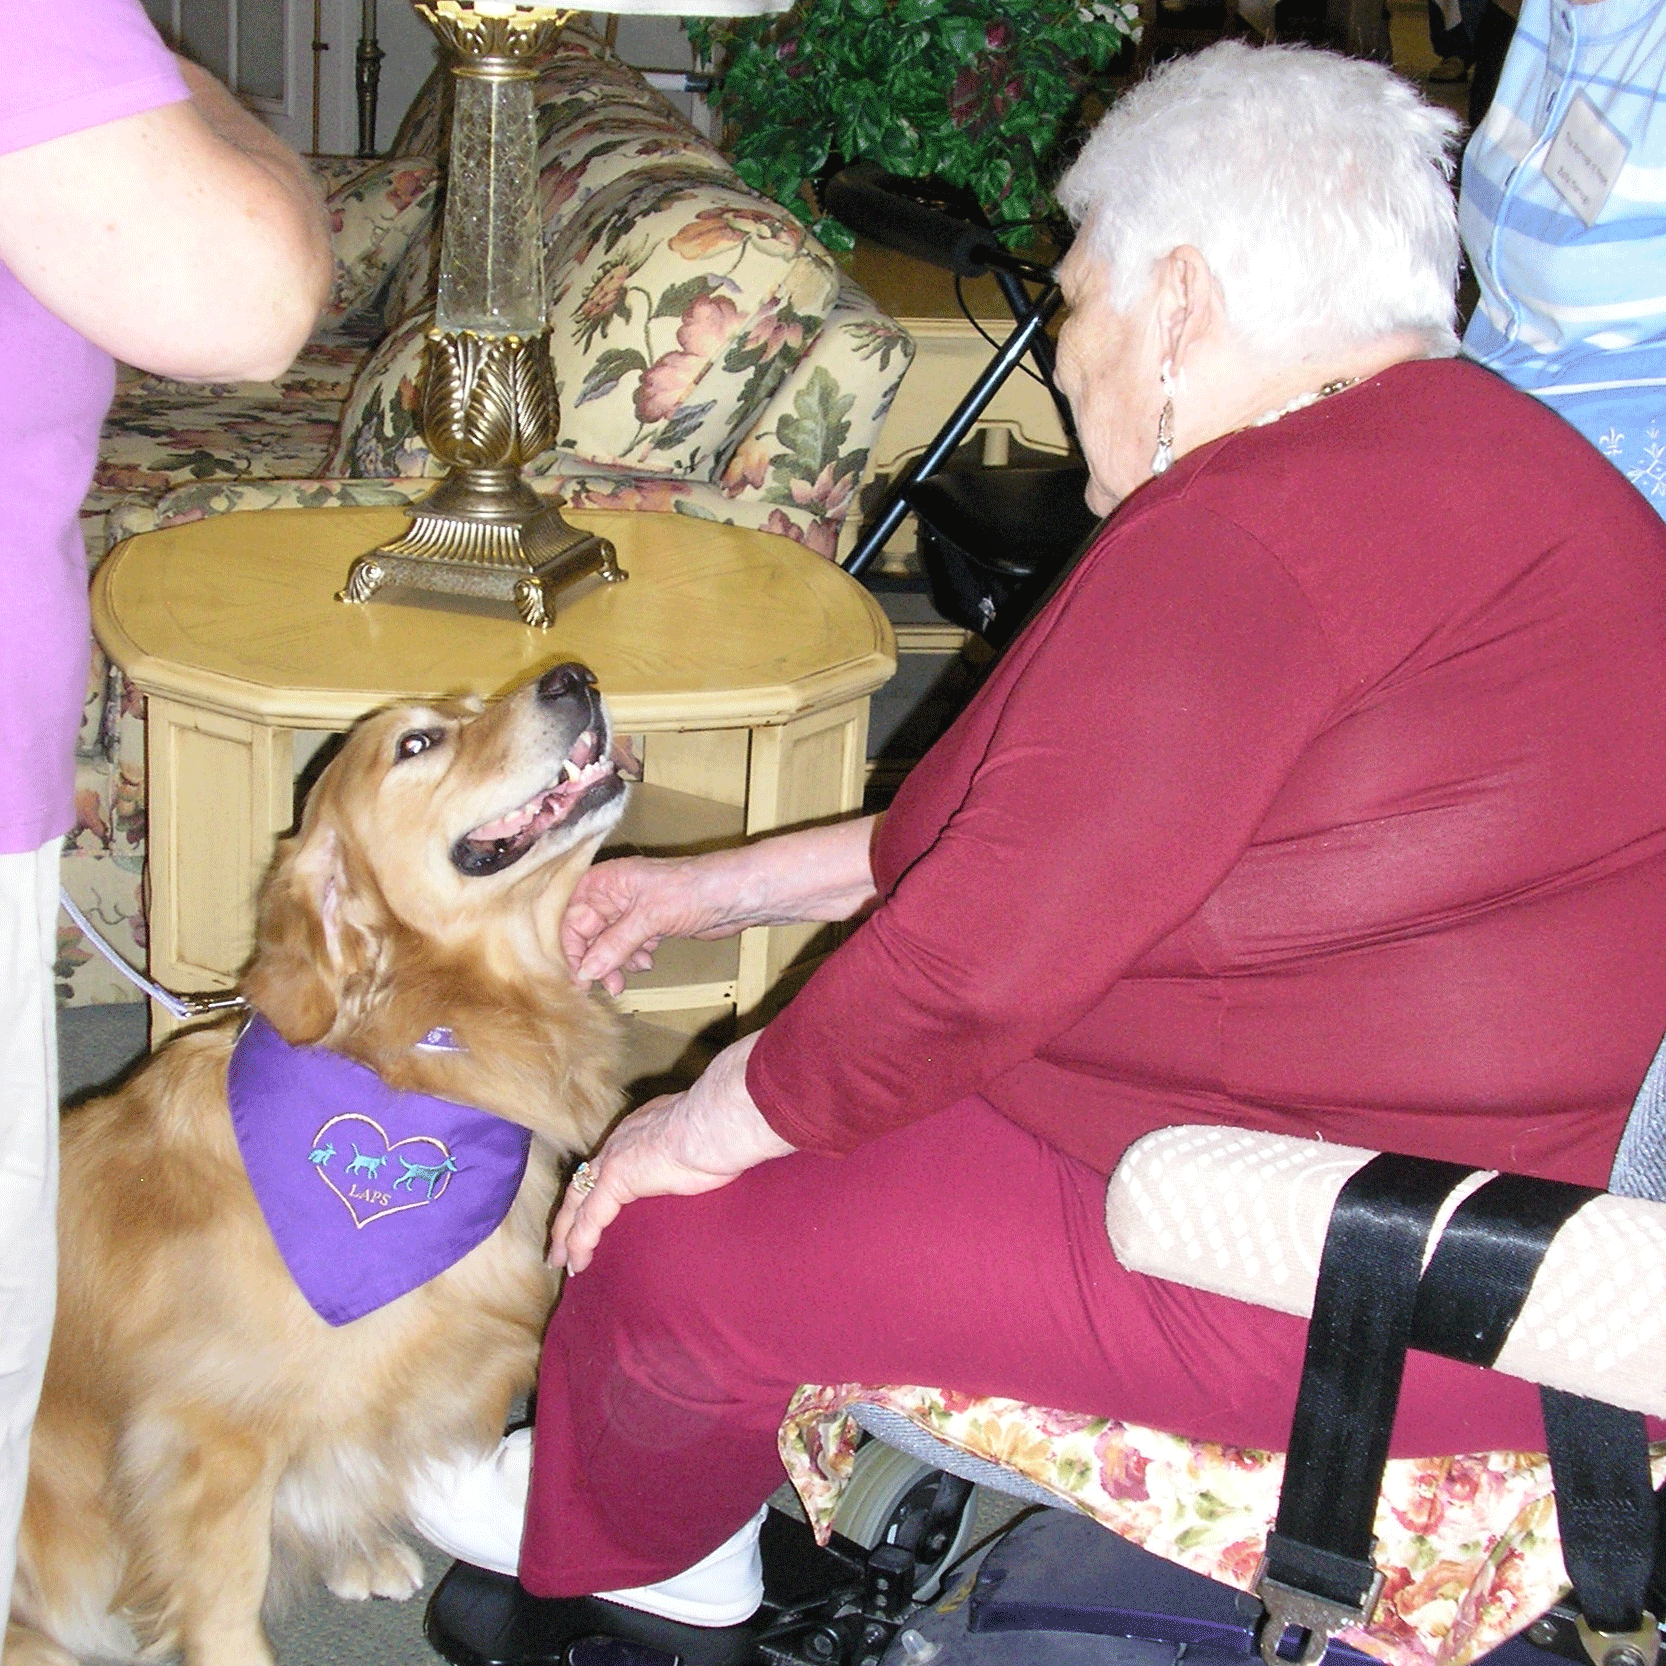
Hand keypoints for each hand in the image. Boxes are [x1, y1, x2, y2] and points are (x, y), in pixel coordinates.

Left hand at [550, 1032, 792, 1273]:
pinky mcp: (615, 1182)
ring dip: (566, 1234)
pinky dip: (579, 1243)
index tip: (592, 1207)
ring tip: (559, 1261)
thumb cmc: (721, 1131)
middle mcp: (619, 1143)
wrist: (716, 1121)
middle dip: (569, 1213)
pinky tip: (576, 1264)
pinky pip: (589, 1221)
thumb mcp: (700, 1143)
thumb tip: (707, 1160)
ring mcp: (614, 1161)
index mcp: (639, 1131)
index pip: (607, 1162)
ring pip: (578, 1203)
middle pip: (582, 1182)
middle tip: (560, 1240)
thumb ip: (692, 1152)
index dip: (596, 1187)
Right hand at [560, 854, 733, 995]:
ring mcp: (634, 910)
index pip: (573, 916)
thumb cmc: (693, 890)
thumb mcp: (649, 918)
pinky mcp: (652, 924)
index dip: (574, 947)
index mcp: (607, 880)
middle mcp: (616, 893)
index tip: (581, 976)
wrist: (737, 894)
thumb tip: (586, 972)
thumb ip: (614, 945)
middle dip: (596, 960)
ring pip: (609, 943)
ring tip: (625, 979)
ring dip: (615, 963)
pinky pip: (630, 946)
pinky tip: (648, 962)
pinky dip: (634, 958)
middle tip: (607, 985)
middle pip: (589, 932)